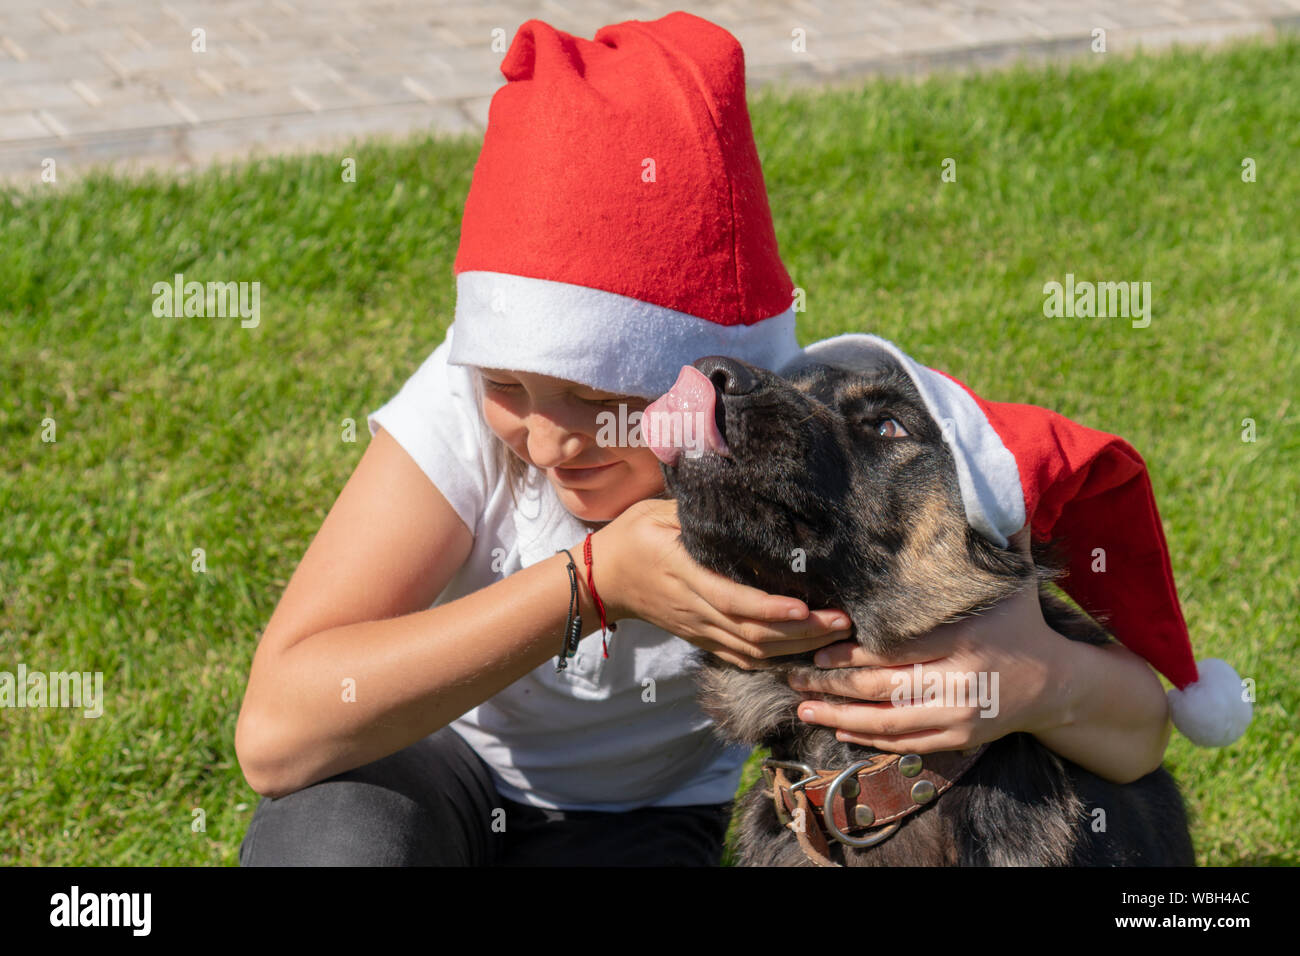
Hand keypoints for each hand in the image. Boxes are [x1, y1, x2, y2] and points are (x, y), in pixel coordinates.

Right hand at [592, 498, 852, 669]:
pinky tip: (806, 651)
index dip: (768, 608)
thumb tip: (740, 487)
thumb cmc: (632, 536)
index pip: (730, 599)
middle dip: (801, 633)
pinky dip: (776, 659)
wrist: (600, 580)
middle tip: (843, 622)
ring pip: (752, 650)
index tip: (804, 608)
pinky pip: (743, 658)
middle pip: (752, 632)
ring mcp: (698, 630)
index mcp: (682, 574)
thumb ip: (697, 508)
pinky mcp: (702, 639)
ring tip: (835, 635)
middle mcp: (693, 609)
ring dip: (796, 648)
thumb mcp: (657, 512)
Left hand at [786, 529, 1075, 752]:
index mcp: (967, 638)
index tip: (820, 641)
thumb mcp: (1011, 576)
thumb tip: (976, 475)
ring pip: (888, 719)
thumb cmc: (1021, 620)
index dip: (856, 647)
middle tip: (793, 672)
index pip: (900, 645)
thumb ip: (989, 535)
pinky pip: (905, 742)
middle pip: (885, 684)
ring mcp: (959, 714)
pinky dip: (869, 739)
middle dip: (834, 680)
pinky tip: (837, 730)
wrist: (1059, 683)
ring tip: (802, 706)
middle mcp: (961, 679)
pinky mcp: (958, 739)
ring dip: (840, 716)